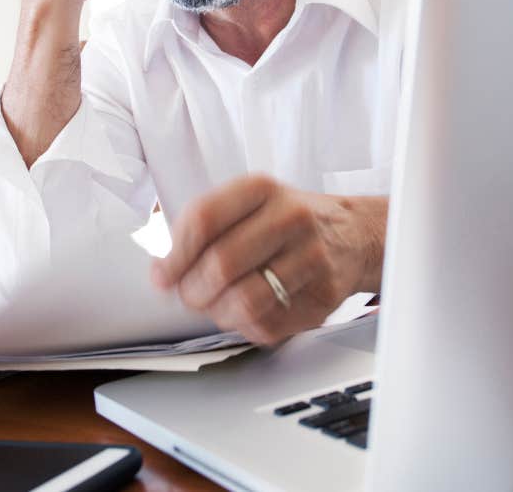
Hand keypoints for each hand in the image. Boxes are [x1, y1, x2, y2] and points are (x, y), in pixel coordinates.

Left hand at [151, 174, 387, 344]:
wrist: (351, 233)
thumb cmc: (284, 219)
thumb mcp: (248, 202)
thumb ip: (202, 225)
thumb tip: (160, 263)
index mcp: (261, 188)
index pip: (204, 219)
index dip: (174, 254)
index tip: (161, 274)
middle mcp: (290, 217)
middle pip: (221, 265)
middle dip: (192, 290)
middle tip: (186, 294)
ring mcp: (311, 256)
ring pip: (244, 301)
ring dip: (216, 312)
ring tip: (214, 305)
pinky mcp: (322, 295)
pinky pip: (267, 323)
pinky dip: (244, 325)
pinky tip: (244, 311)